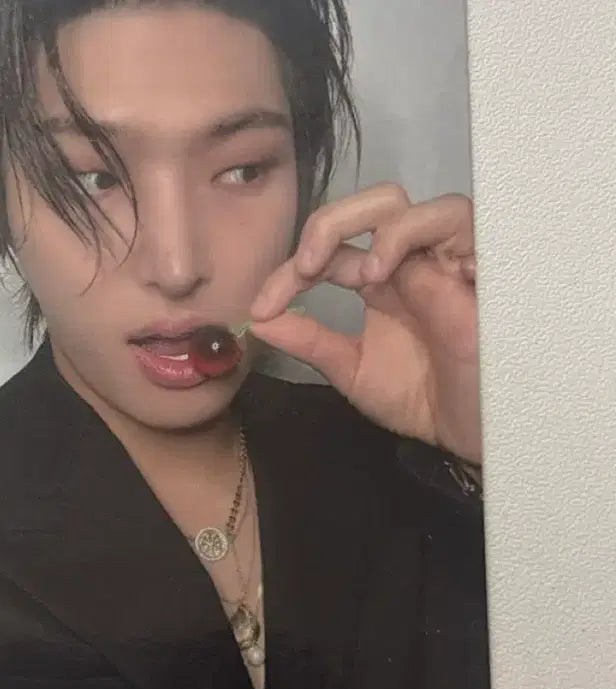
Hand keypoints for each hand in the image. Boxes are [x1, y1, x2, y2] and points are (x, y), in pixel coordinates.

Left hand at [249, 183, 481, 463]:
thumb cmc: (421, 398)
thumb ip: (310, 341)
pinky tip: (402, 274)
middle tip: (306, 267)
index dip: (288, 273)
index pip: (328, 253)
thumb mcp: (352, 370)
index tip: (260, 308)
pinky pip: (459, 223)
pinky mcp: (480, 271)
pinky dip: (421, 234)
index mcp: (379, 281)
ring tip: (364, 275)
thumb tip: (258, 321)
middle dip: (329, 225)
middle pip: (373, 206)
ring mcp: (445, 264)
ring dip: (380, 229)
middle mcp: (411, 263)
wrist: (470, 432)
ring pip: (417, 205)